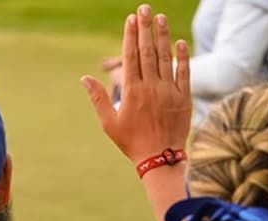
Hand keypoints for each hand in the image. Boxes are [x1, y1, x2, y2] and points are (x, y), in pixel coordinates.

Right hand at [81, 4, 191, 163]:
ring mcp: (168, 92)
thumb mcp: (109, 123)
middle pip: (147, 51)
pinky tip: (180, 43)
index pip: (131, 56)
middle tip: (145, 8)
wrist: (160, 159)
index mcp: (131, 91)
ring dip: (163, 37)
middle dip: (146, 28)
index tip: (132, 19)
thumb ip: (98, 98)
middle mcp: (150, 87)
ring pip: (165, 59)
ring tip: (162, 18)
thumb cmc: (132, 142)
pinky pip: (184, 74)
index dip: (131, 35)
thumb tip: (84, 78)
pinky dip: (182, 58)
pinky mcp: (184, 99)